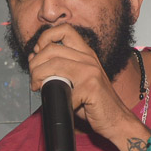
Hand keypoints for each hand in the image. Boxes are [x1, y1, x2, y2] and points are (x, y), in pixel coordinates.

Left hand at [27, 24, 136, 140]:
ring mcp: (91, 71)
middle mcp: (89, 58)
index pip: (64, 30)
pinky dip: (56, 99)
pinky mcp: (91, 87)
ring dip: (38, 76)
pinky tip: (60, 104)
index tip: (37, 54)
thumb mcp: (76, 81)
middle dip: (35, 64)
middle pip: (51, 49)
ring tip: (39, 87)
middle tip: (34, 79)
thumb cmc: (93, 103)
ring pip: (54, 64)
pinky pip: (63, 89)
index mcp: (85, 53)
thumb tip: (33, 58)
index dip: (45, 38)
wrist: (117, 120)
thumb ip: (58, 69)